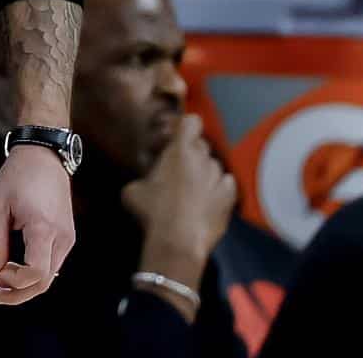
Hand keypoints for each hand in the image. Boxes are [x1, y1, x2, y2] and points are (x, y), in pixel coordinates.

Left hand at [0, 142, 76, 305]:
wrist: (43, 156)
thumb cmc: (19, 175)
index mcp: (44, 228)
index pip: (36, 274)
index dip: (15, 283)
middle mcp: (62, 237)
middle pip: (45, 282)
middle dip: (18, 292)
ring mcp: (68, 238)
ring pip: (50, 276)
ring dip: (26, 283)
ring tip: (1, 276)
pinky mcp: (67, 236)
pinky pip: (53, 264)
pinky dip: (35, 272)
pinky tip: (16, 268)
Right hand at [121, 115, 236, 266]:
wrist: (179, 241)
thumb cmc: (153, 211)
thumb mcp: (132, 190)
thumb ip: (142, 178)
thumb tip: (144, 183)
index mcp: (180, 150)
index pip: (191, 122)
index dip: (184, 127)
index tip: (176, 136)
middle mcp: (203, 159)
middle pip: (201, 145)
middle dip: (191, 153)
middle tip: (177, 170)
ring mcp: (220, 178)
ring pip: (213, 166)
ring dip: (203, 173)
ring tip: (190, 191)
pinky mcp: (230, 198)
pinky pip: (226, 185)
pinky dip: (217, 189)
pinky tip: (205, 202)